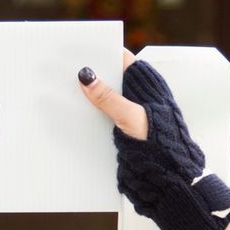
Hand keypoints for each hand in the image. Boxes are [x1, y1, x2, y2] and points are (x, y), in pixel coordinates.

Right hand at [75, 56, 229, 229]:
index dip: (101, 54)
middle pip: (109, 79)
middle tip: (64, 72)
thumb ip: (109, 97)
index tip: (78, 51)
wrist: (168, 178)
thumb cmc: (160, 144)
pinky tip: (72, 116)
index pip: (120, 59)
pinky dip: (88, 116)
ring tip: (62, 92)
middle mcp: (137, 96)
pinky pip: (101, 118)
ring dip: (86, 98)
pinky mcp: (121, 131)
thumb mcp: (132, 116)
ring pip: (103, 99)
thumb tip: (88, 77)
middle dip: (89, 76)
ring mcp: (128, 113)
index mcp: (146, 84)